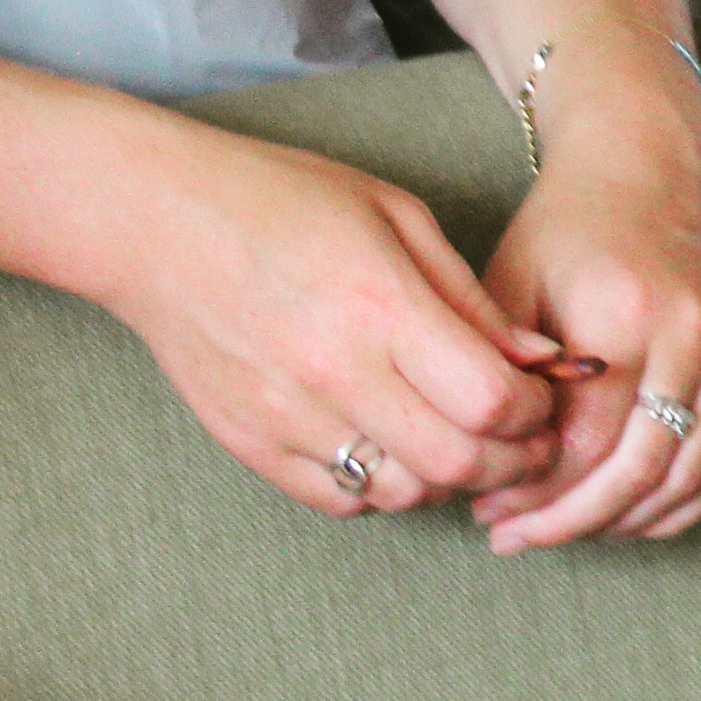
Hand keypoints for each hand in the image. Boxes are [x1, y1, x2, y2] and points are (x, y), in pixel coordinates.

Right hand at [98, 116, 565, 514]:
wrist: (158, 223)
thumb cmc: (284, 199)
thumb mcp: (396, 216)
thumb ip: (470, 297)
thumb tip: (540, 360)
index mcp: (380, 304)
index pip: (490, 400)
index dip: (536, 410)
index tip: (543, 395)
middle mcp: (334, 372)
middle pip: (458, 463)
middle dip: (512, 459)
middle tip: (526, 437)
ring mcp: (287, 418)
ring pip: (403, 493)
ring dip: (449, 478)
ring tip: (458, 439)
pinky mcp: (251, 446)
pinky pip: (341, 501)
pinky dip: (382, 487)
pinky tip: (391, 445)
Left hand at [477, 82, 700, 551]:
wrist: (651, 164)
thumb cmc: (568, 224)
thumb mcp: (513, 283)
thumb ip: (508, 374)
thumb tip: (501, 466)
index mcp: (628, 313)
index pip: (586, 443)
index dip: (533, 492)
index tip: (488, 508)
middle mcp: (694, 337)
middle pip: (640, 473)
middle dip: (571, 522)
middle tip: (513, 538)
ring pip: (688, 482)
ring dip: (622, 523)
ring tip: (563, 531)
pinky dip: (676, 506)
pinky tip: (622, 516)